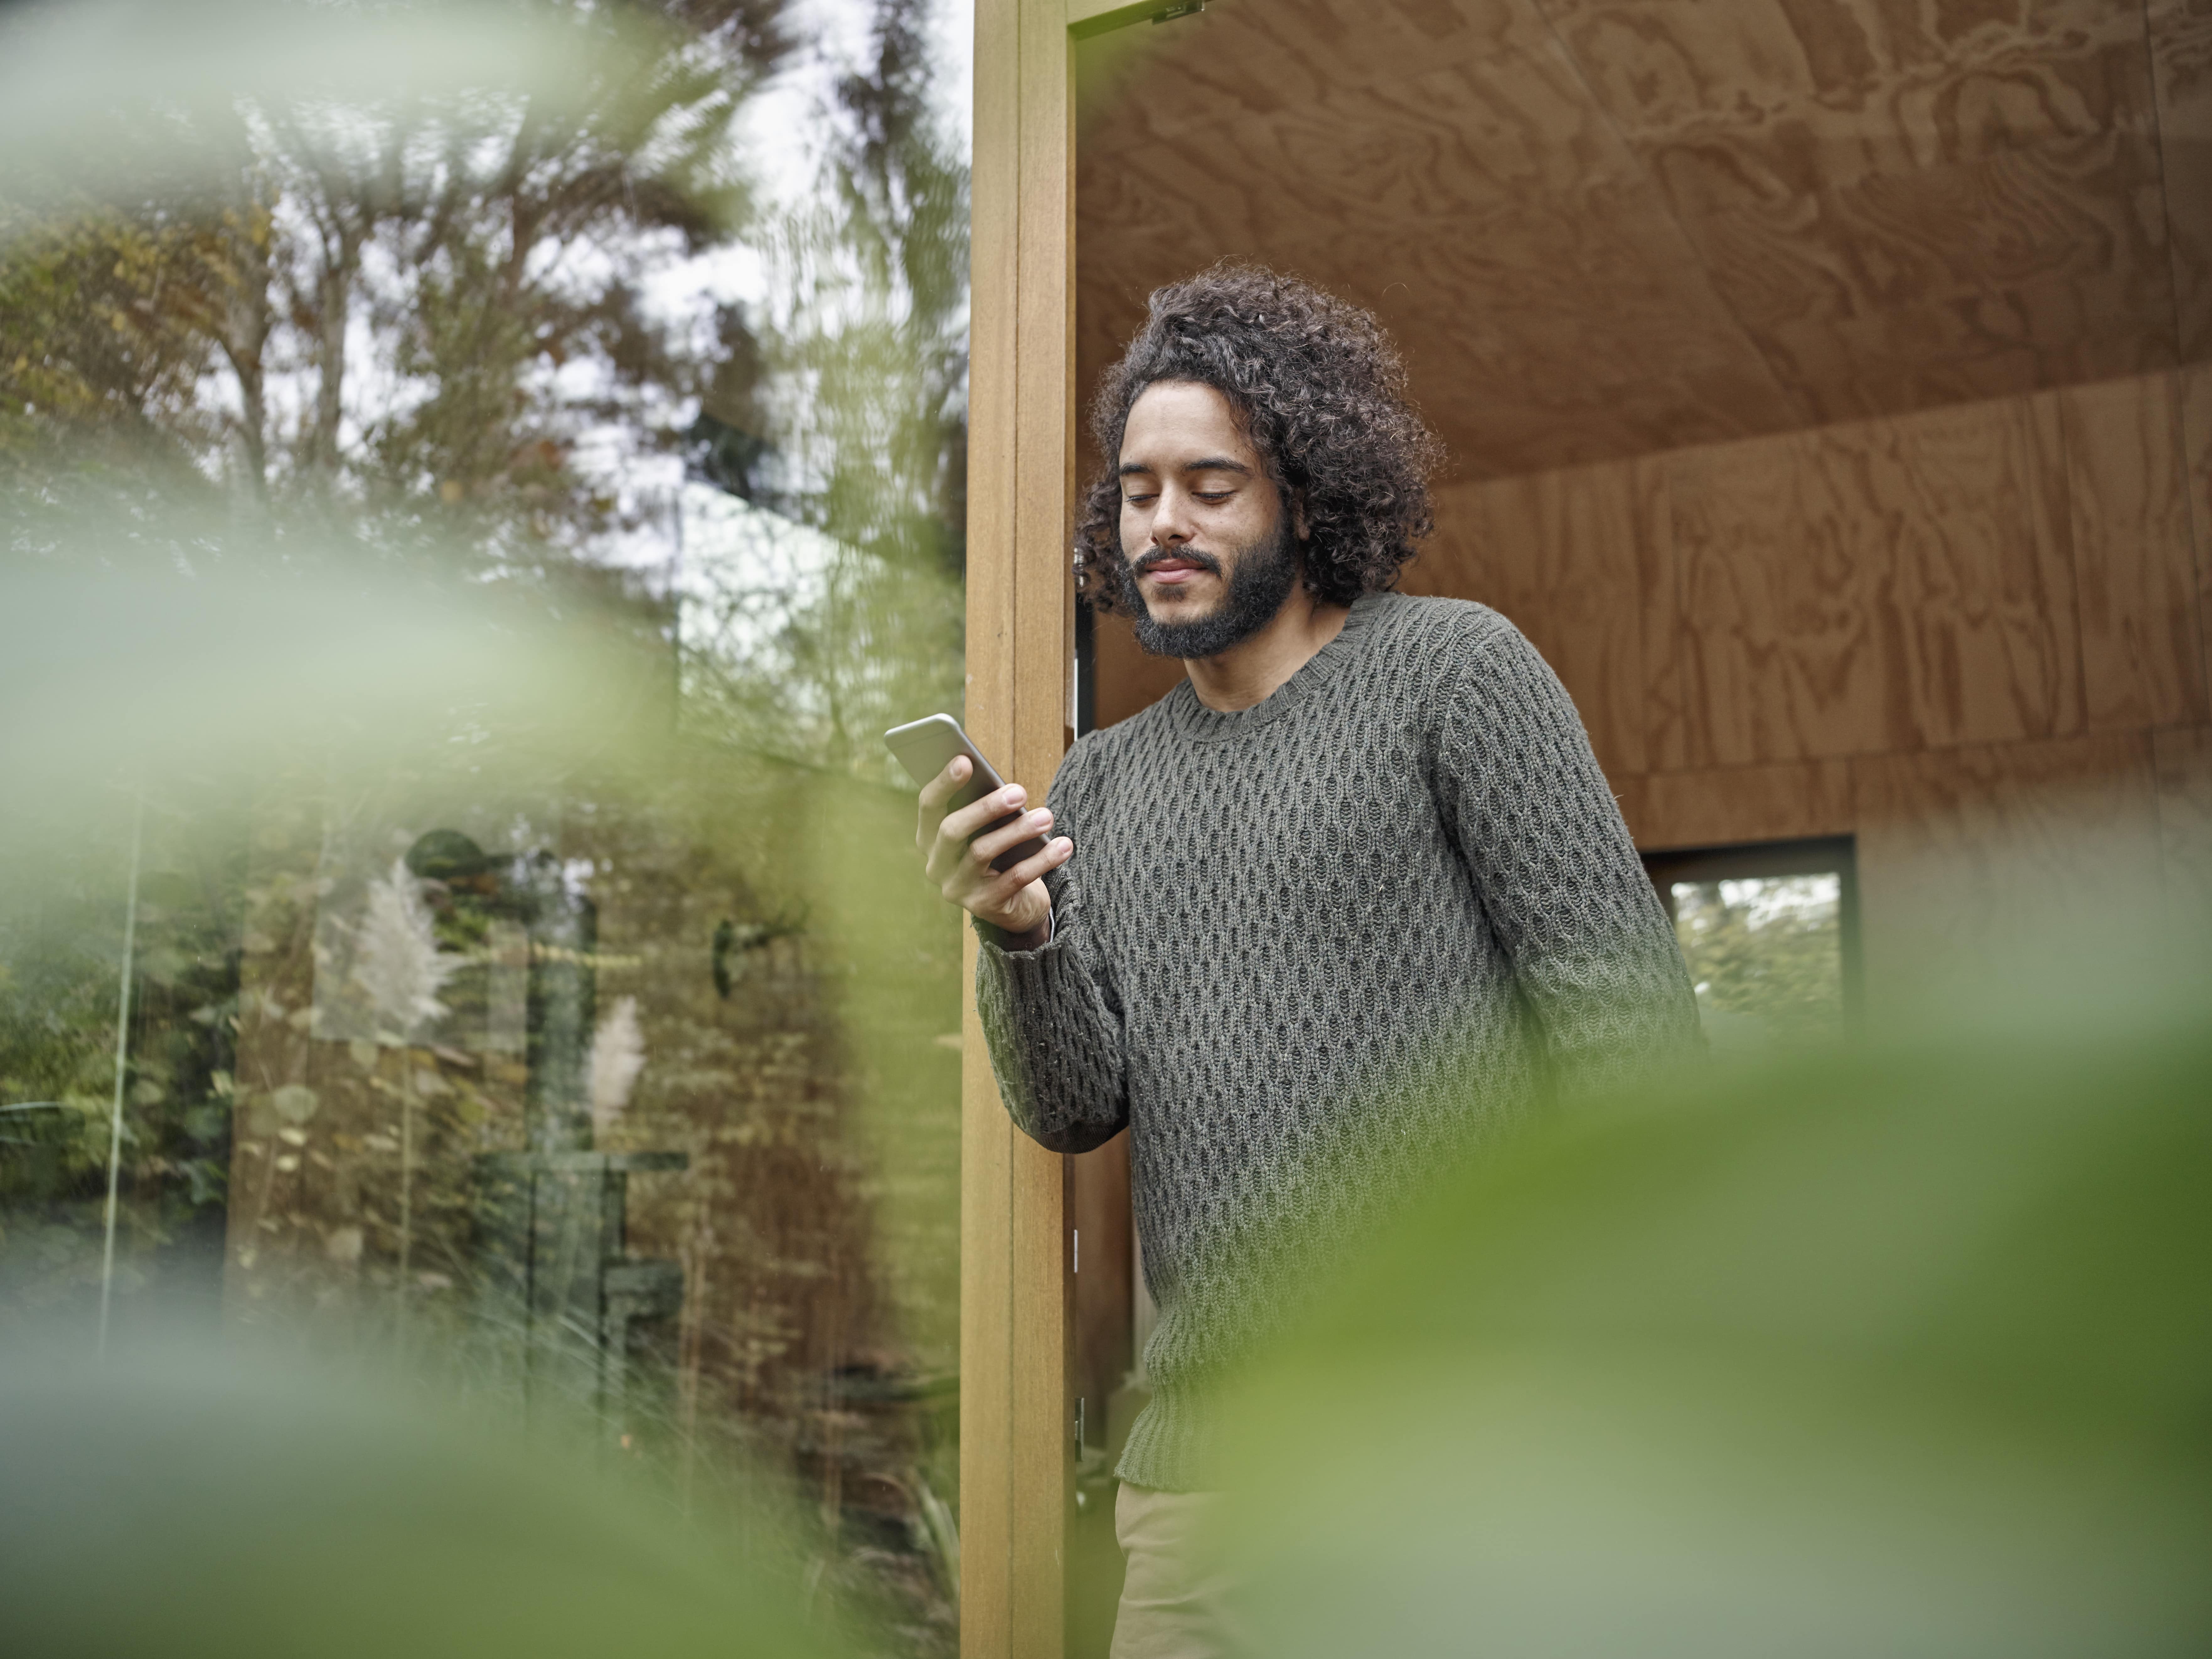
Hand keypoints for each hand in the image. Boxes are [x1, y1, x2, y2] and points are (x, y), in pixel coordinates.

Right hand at [916, 756, 1071, 944]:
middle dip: (986, 807)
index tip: (965, 760)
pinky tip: (1063, 845)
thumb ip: (986, 809)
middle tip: (1020, 791)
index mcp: (930, 838)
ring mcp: (957, 888)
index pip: (929, 806)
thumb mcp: (989, 829)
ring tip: (1046, 816)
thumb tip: (1003, 785)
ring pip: (981, 852)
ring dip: (1018, 831)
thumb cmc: (1001, 853)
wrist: (1015, 905)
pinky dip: (1041, 860)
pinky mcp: (984, 906)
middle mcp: (937, 864)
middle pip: (952, 830)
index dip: (944, 783)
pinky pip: (1014, 879)